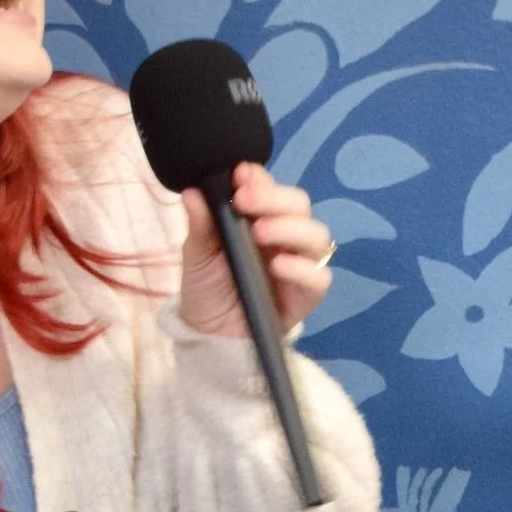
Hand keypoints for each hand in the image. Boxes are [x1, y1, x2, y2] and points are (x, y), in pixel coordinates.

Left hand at [177, 164, 335, 338]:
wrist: (210, 336)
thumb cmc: (207, 289)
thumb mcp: (197, 255)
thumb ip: (201, 224)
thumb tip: (192, 191)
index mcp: (259, 218)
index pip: (270, 187)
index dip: (259, 178)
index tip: (239, 174)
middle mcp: (284, 236)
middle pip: (299, 205)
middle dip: (274, 198)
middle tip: (245, 202)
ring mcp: (299, 264)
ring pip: (316, 236)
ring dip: (290, 228)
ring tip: (260, 233)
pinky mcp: (306, 295)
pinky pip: (319, 277)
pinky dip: (302, 268)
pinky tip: (278, 266)